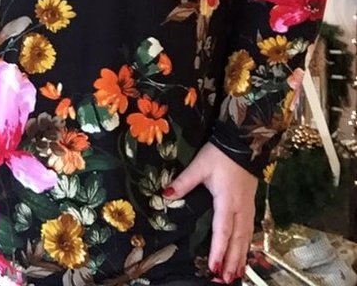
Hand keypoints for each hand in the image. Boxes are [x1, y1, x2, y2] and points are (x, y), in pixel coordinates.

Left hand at [163, 142, 256, 282]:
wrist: (243, 142)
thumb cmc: (220, 155)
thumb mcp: (200, 165)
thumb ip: (183, 182)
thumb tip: (165, 194)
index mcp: (227, 201)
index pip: (222, 230)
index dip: (218, 250)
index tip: (213, 267)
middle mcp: (240, 208)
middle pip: (236, 240)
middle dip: (230, 261)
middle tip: (225, 280)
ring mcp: (248, 207)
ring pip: (245, 237)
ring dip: (240, 257)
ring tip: (235, 275)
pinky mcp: (250, 205)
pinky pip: (250, 230)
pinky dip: (246, 245)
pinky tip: (244, 255)